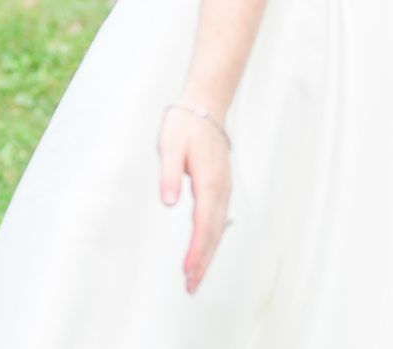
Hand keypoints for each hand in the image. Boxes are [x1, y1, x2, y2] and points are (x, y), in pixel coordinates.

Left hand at [157, 103, 232, 293]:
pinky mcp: (222, 188)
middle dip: (203, 261)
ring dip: (209, 254)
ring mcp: (224, 189)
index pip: (203, 224)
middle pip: (214, 233)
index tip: (187, 270)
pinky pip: (219, 220)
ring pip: (219, 229)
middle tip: (191, 286)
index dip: (196, 250)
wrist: (205, 106)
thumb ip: (169, 174)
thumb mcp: (169, 145)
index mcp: (209, 181)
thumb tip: (168, 202)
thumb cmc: (184, 125)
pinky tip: (205, 250)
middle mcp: (221, 189)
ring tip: (196, 276)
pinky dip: (213, 240)